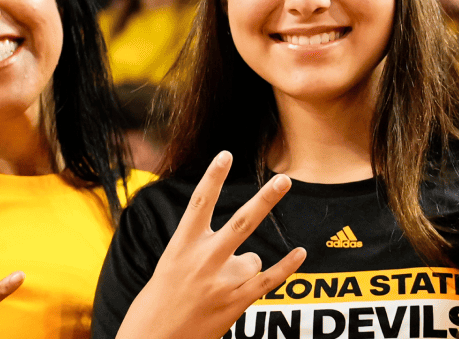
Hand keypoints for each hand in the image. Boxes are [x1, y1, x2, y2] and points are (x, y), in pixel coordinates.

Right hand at [115, 152, 306, 338]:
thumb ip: (201, 253)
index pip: (199, 205)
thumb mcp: (169, 269)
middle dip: (265, 200)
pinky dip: (286, 267)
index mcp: (180, 248)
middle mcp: (203, 262)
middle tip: (284, 179)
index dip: (213, 178)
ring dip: (243, 268)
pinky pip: (269, 281)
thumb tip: (244, 251)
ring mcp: (221, 283)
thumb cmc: (158, 305)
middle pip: (241, 223)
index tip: (225, 154)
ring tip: (217, 288)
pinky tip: (300, 253)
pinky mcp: (235, 304)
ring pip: (252, 259)